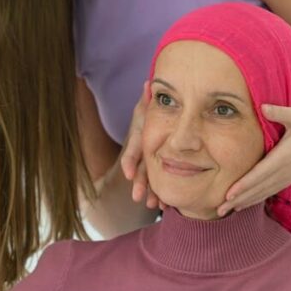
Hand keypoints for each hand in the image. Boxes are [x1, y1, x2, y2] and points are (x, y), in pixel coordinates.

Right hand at [119, 82, 161, 209]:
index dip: (130, 160)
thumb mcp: (148, 105)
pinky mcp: (154, 167)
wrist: (158, 116)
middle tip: (140, 197)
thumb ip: (148, 99)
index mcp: (140, 134)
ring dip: (149, 190)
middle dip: (139, 182)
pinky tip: (162, 205)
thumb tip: (148, 84)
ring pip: (147, 176)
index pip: (133, 148)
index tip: (128, 174)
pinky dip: (158, 192)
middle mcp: (142, 147)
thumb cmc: (153, 110)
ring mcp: (147, 158)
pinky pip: (156, 180)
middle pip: (139, 166)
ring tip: (153, 204)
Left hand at [217, 105, 290, 215]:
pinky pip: (272, 190)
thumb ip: (278, 112)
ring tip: (229, 210)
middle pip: (259, 188)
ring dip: (247, 201)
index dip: (243, 185)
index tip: (228, 195)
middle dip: (239, 199)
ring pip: (265, 192)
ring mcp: (290, 175)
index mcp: (285, 157)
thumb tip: (261, 107)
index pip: (260, 174)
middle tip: (219, 209)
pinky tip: (248, 201)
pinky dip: (259, 197)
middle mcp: (287, 170)